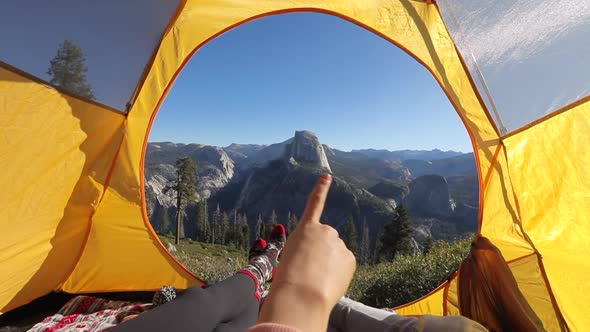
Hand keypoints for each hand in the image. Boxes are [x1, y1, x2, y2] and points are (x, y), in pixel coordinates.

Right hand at [257, 174, 356, 330]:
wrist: (301, 294)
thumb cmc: (288, 279)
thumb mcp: (290, 257)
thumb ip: (307, 252)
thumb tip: (322, 262)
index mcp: (306, 228)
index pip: (315, 203)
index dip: (321, 189)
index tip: (327, 176)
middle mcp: (325, 230)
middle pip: (326, 242)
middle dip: (322, 254)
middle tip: (310, 271)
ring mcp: (339, 243)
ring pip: (335, 255)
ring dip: (329, 266)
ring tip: (316, 279)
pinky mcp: (350, 258)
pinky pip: (344, 266)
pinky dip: (338, 274)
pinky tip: (328, 282)